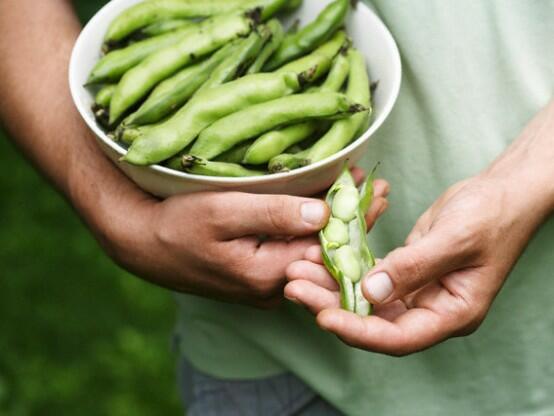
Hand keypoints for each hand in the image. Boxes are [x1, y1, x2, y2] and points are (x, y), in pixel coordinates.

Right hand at [100, 168, 383, 308]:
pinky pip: (294, 251)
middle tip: (378, 190)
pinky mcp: (256, 273)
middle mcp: (272, 287)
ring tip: (359, 194)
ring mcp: (264, 283)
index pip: (326, 250)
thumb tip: (322, 214)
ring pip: (311, 252)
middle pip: (324, 254)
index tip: (373, 190)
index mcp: (268, 275)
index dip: (353, 220)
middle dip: (353, 222)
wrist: (142, 243)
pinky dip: (311, 229)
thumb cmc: (176, 225)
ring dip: (335, 223)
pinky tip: (323, 209)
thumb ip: (272, 215)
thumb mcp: (222, 213)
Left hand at [285, 173, 547, 354]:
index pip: (398, 337)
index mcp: (450, 314)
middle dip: (331, 305)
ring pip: (364, 298)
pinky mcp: (402, 271)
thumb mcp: (455, 240)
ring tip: (297, 269)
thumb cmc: (491, 216)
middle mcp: (428, 309)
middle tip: (294, 286)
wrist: (499, 194)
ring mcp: (414, 292)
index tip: (323, 317)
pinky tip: (319, 254)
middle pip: (373, 321)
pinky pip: (367, 275)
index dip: (359, 331)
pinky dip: (344, 267)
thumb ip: (414, 268)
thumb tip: (369, 293)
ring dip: (330, 284)